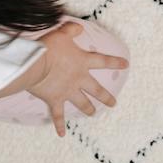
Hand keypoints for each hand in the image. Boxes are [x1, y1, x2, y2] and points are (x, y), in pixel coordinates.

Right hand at [25, 21, 127, 136]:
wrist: (35, 64)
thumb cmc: (49, 48)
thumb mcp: (62, 34)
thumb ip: (72, 30)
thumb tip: (78, 28)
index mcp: (83, 62)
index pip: (103, 61)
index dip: (115, 62)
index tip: (127, 65)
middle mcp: (78, 79)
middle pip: (96, 90)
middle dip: (106, 97)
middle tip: (114, 103)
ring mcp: (68, 91)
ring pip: (82, 103)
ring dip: (88, 109)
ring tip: (93, 114)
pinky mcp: (55, 100)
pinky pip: (58, 116)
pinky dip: (59, 125)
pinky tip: (62, 135)